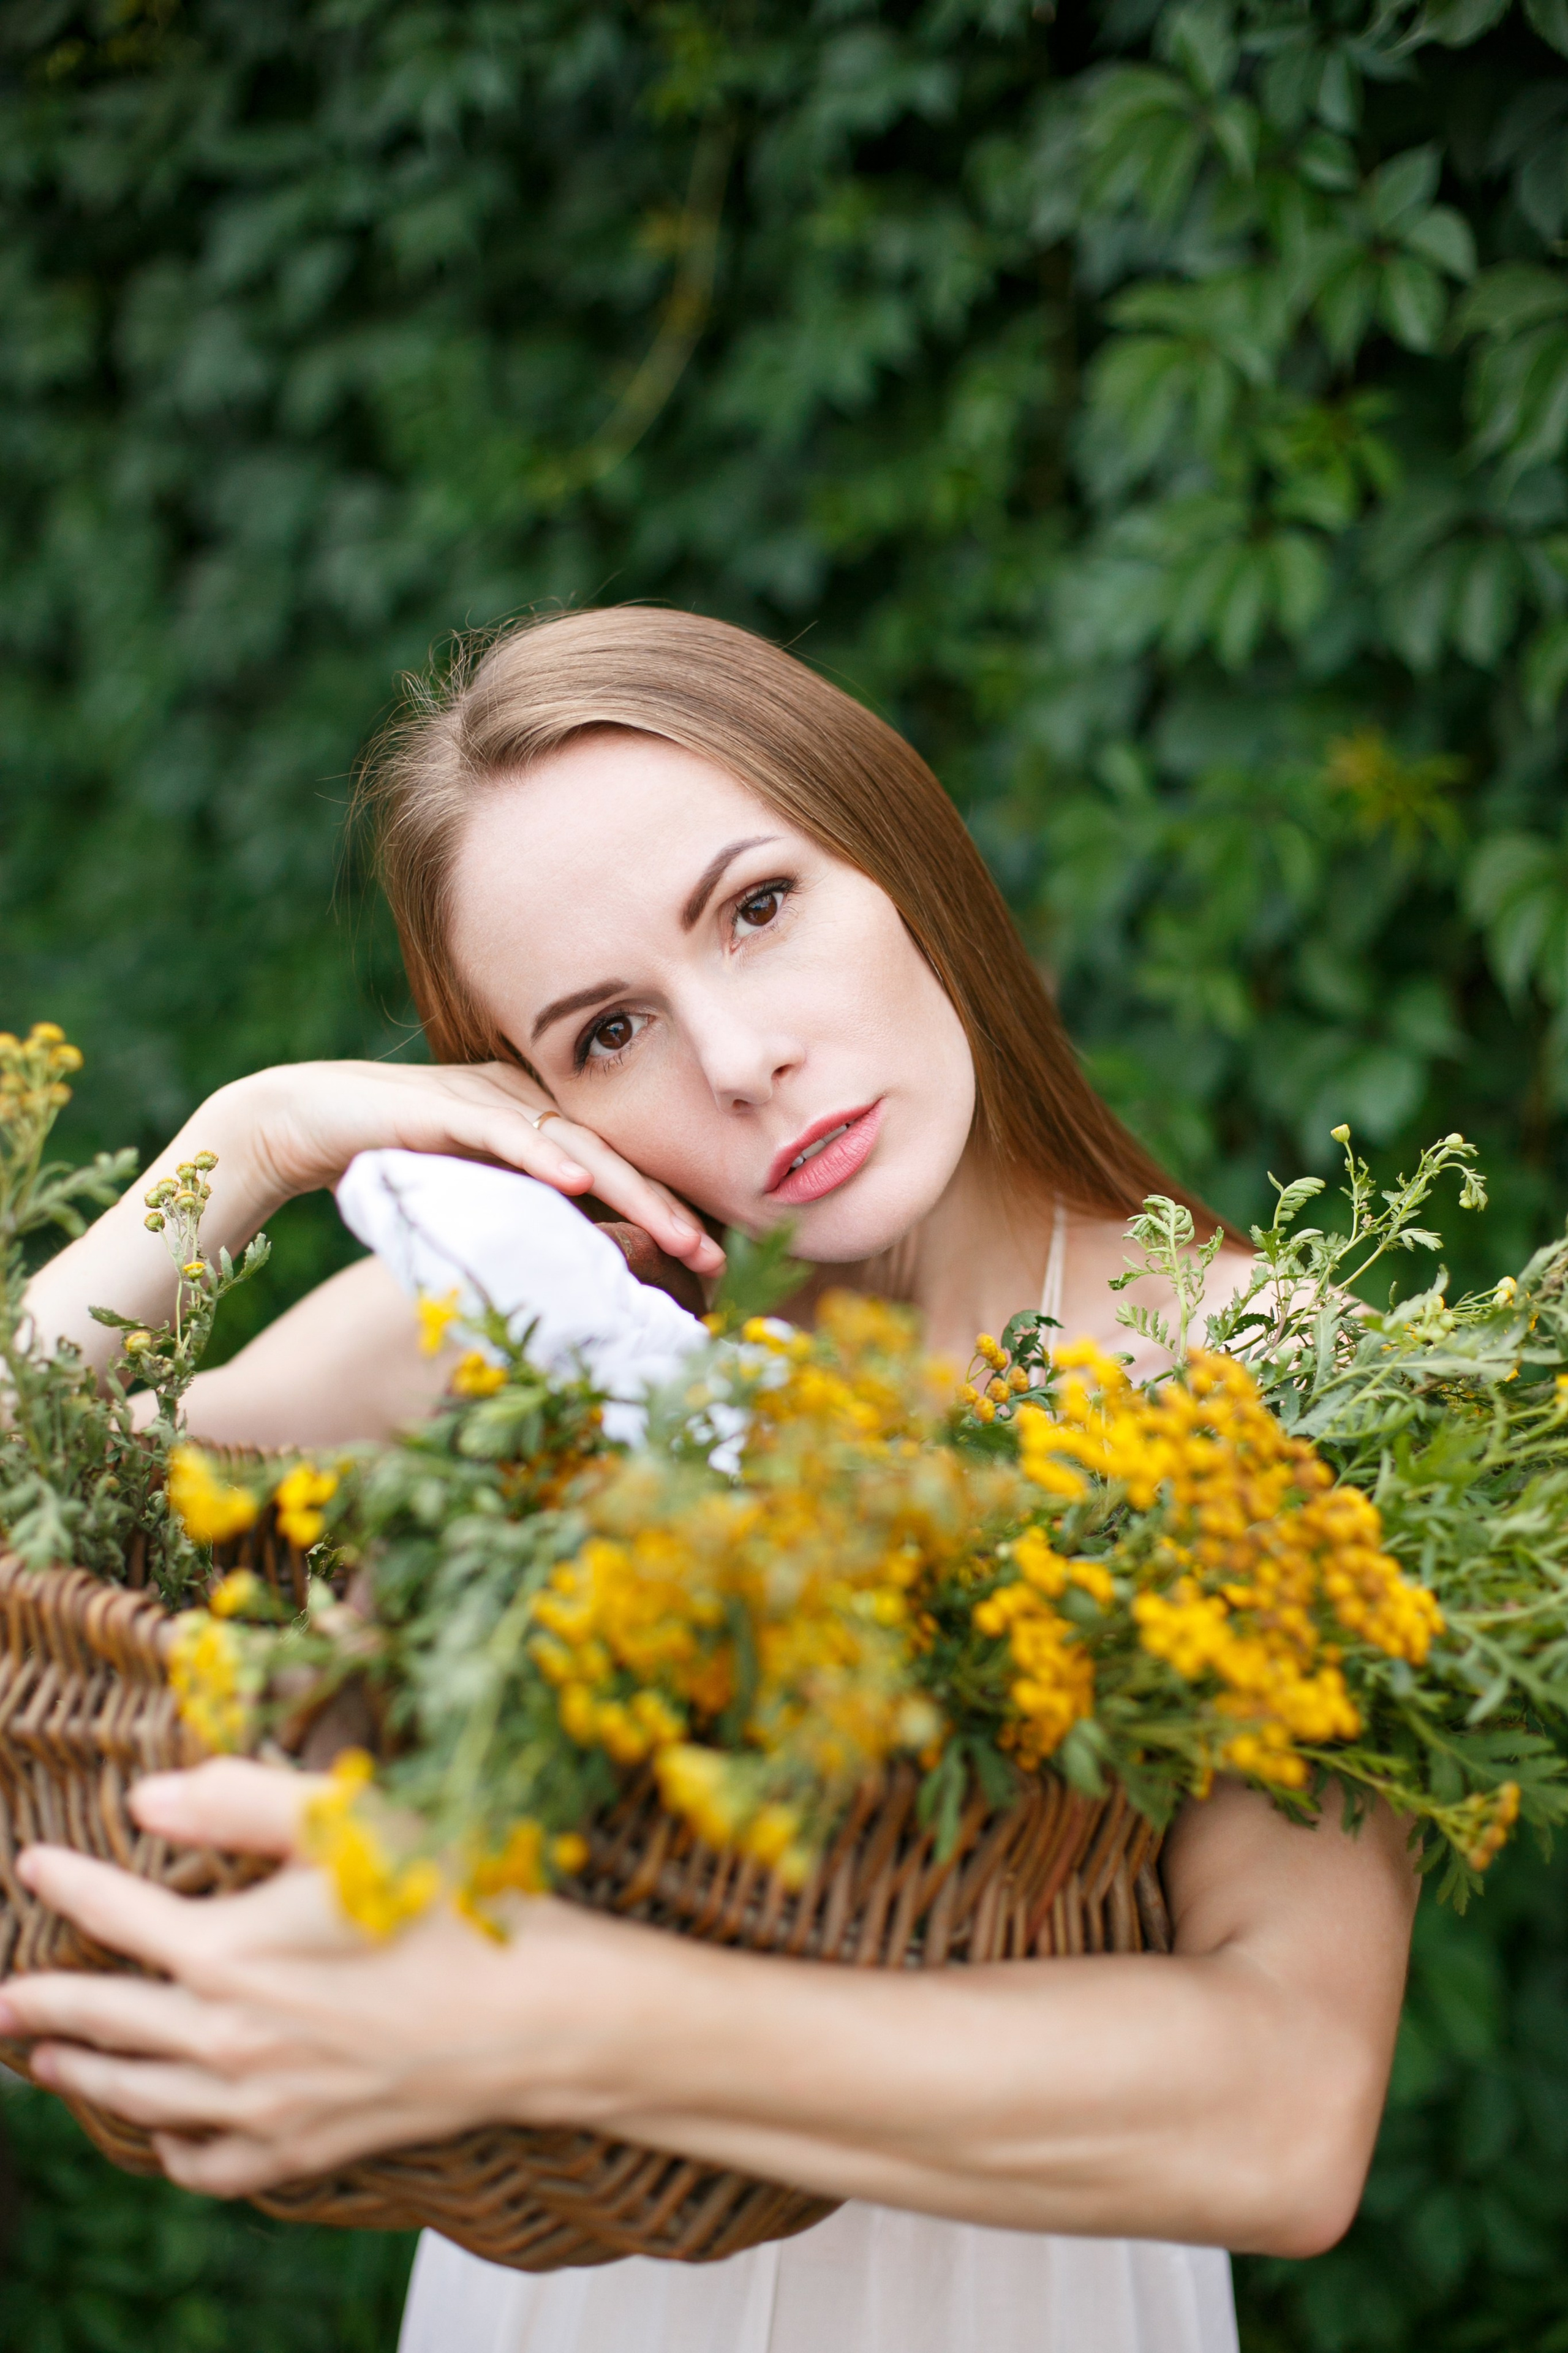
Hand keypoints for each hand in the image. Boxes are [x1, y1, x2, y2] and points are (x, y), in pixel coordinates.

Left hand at [0, 1760, 628, 2196]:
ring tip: (45, 2060)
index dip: (68, 1883)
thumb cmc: (449, 1902)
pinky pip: (211, 2163)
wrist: (536, 2014)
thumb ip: (238, 1801)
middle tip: (1, 1997)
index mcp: (228, 1951)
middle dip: (42, 2003)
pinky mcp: (306, 2146)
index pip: (116, 1911)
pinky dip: (173, 2149)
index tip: (31, 1867)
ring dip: (84, 2075)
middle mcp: (228, 2038)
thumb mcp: (347, 1821)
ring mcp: (263, 2104)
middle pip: (104, 2019)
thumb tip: (145, 1799)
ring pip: (142, 2096)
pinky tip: (164, 2134)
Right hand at [216, 1060, 724, 1276]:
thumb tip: (582, 1270)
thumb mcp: (475, 1196)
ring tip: (679, 1234)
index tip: (714, 1258)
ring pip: (580, 1146)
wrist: (307, 1119)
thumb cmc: (395, 1161)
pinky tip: (581, 1181)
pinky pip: (508, 1131)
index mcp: (544, 1123)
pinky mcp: (450, 1104)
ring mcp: (493, 1099)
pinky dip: (546, 1155)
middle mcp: (530, 1102)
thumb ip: (526, 1216)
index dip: (668, 1209)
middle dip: (671, 1207)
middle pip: (618, 1157)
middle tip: (718, 1254)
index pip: (620, 1168)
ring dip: (633, 1192)